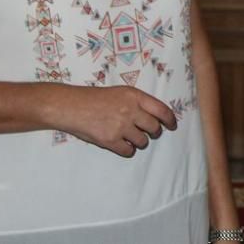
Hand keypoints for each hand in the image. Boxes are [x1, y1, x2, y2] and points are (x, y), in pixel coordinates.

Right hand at [52, 85, 177, 156]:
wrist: (71, 106)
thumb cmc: (94, 98)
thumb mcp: (120, 92)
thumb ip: (137, 102)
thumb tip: (155, 115)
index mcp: (135, 96)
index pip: (162, 110)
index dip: (170, 120)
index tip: (172, 125)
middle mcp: (131, 110)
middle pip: (154, 128)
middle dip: (154, 132)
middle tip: (149, 133)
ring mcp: (121, 126)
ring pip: (143, 141)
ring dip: (140, 141)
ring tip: (131, 137)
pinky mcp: (110, 140)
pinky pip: (128, 151)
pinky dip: (127, 150)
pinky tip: (122, 144)